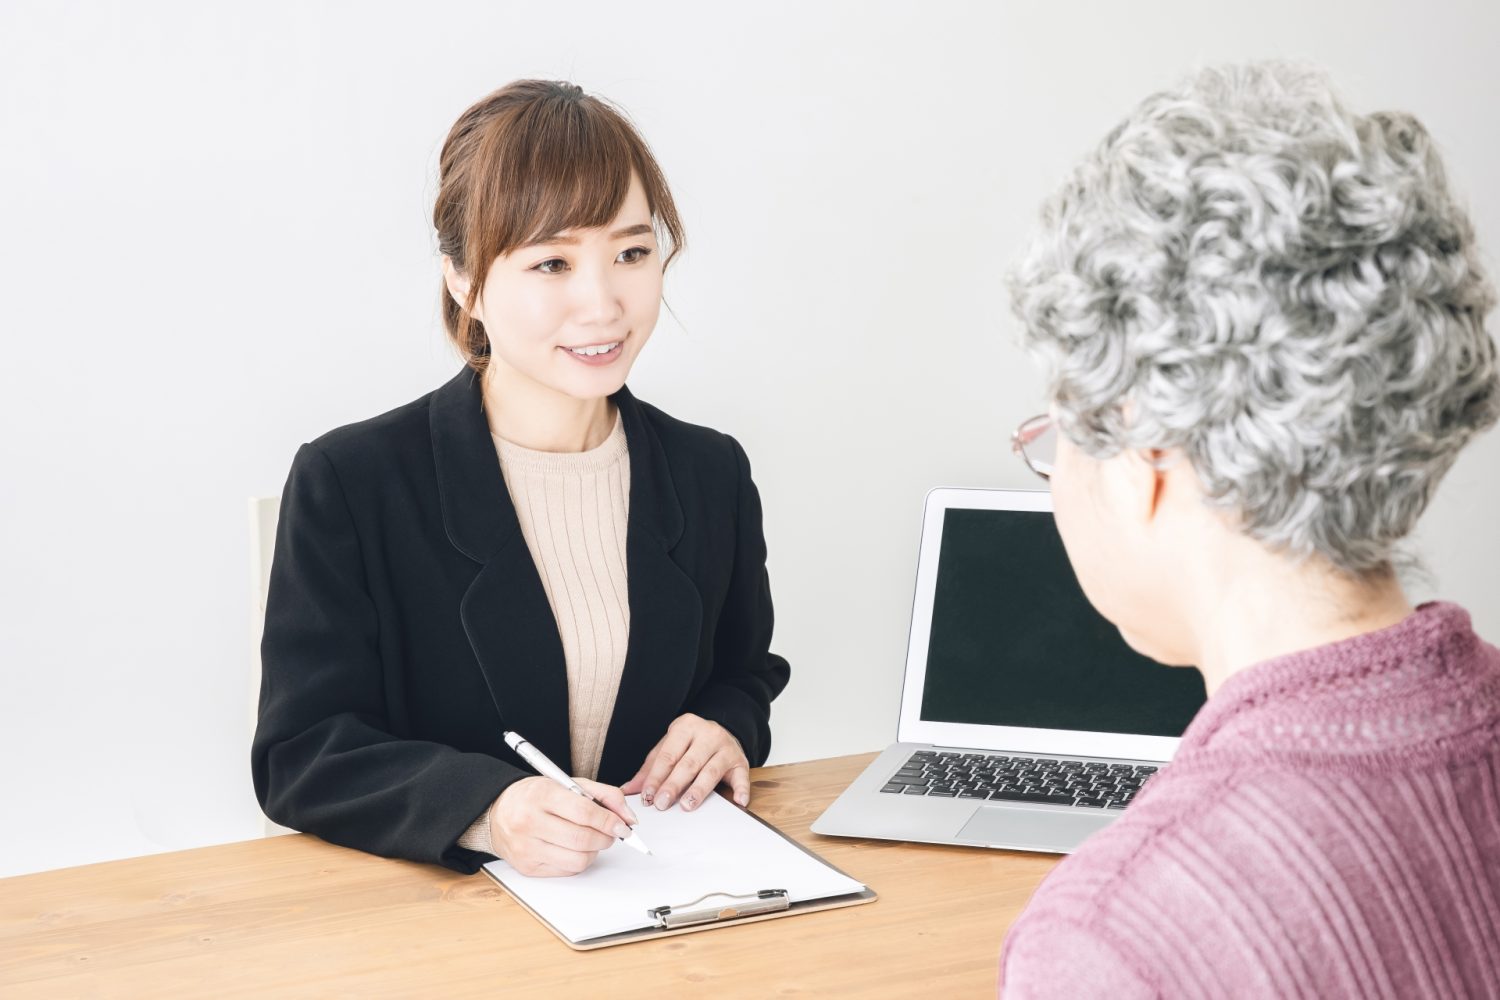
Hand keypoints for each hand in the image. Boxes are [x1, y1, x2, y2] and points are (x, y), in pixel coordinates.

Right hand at [489, 776, 637, 876]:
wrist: (497, 811)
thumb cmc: (536, 796)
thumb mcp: (568, 784)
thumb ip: (603, 795)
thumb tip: (628, 818)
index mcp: (541, 795)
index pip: (585, 812)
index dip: (610, 821)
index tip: (623, 825)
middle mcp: (530, 822)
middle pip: (583, 839)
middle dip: (606, 838)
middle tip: (611, 833)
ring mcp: (527, 848)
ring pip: (578, 860)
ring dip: (595, 852)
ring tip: (592, 840)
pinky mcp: (527, 867)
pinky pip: (567, 871)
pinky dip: (579, 861)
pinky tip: (575, 848)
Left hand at [620, 713, 749, 811]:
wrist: (722, 732)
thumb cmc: (690, 745)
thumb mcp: (668, 748)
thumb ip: (649, 769)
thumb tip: (628, 789)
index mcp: (685, 726)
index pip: (668, 755)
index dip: (656, 777)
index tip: (647, 796)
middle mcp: (708, 734)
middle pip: (688, 763)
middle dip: (673, 785)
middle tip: (662, 803)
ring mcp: (726, 747)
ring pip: (711, 770)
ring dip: (698, 790)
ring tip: (687, 805)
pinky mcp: (741, 761)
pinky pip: (742, 776)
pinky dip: (741, 789)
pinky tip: (738, 801)